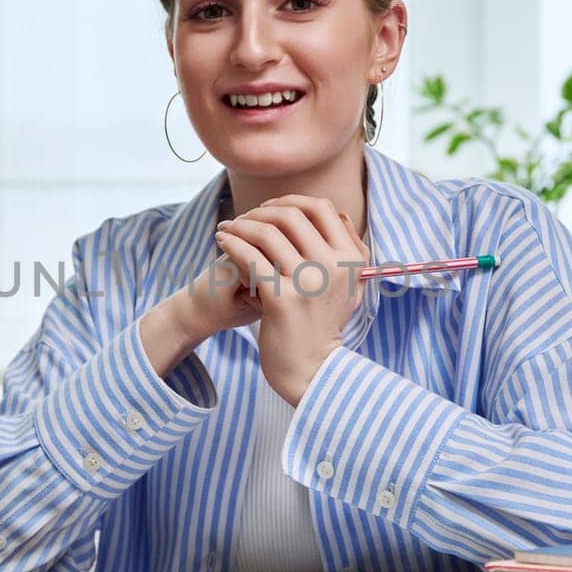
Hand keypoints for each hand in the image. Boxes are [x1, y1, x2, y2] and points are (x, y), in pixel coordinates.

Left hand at [214, 194, 370, 404]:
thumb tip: (336, 213)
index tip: (269, 210)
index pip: (320, 209)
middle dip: (260, 212)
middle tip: (241, 219)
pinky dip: (232, 244)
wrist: (311, 370)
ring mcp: (308, 283)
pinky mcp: (282, 299)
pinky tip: (221, 242)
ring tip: (226, 228)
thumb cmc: (323, 325)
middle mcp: (333, 267)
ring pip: (267, 233)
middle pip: (291, 216)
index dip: (291, 202)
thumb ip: (348, 250)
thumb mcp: (349, 287)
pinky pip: (250, 258)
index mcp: (350, 259)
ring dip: (240, 225)